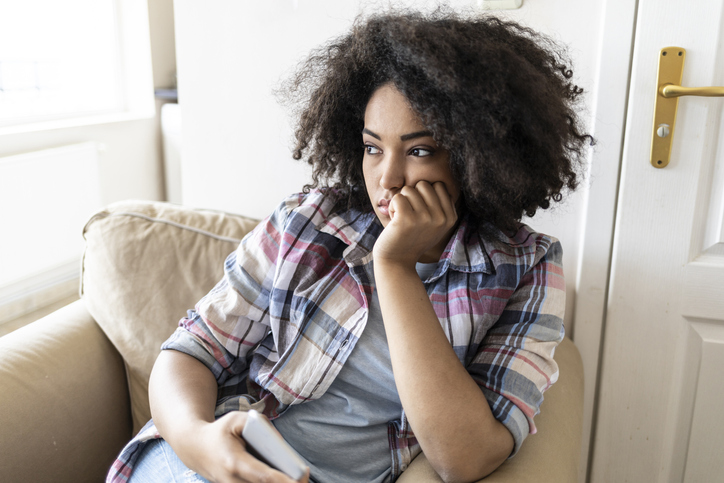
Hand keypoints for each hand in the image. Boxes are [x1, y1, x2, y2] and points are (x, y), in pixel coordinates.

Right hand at [179, 412, 309, 482]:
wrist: (194, 448)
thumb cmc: (219, 432)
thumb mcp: (236, 419)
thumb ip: (260, 425)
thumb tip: (280, 442)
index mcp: (234, 463)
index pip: (262, 476)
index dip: (281, 480)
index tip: (298, 480)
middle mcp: (233, 481)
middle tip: (305, 477)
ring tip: (299, 479)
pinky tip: (284, 479)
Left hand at [373, 180, 457, 265]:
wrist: (397, 261)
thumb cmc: (413, 238)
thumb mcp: (435, 224)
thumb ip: (440, 205)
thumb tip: (436, 181)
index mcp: (450, 218)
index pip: (439, 185)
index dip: (425, 194)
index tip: (420, 211)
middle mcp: (441, 218)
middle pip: (424, 184)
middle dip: (412, 196)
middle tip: (409, 214)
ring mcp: (425, 219)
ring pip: (409, 189)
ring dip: (401, 202)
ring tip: (402, 219)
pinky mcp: (407, 219)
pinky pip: (398, 197)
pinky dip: (392, 206)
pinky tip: (394, 220)